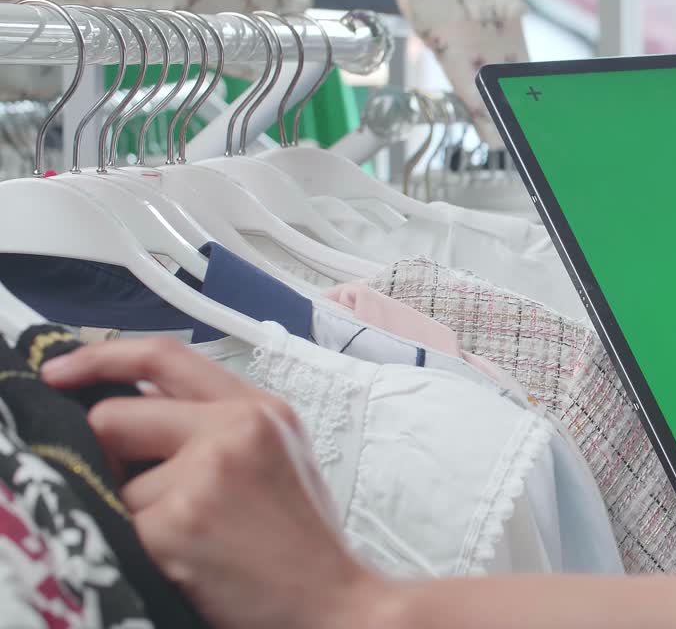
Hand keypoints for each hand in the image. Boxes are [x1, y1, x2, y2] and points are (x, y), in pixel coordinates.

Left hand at [41, 338, 388, 628]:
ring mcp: (205, 474)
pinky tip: (188, 559)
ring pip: (113, 482)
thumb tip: (130, 411)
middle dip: (110, 458)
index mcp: (261, 408)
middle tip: (150, 495)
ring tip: (194, 538)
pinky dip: (140, 548)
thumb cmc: (300, 541)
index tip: (61, 371)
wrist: (332, 601)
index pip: (164, 356)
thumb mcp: (275, 456)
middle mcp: (236, 428)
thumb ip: (216, 422)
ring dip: (137, 515)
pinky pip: (119, 526)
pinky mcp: (177, 523)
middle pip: (115, 416)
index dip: (100, 357)